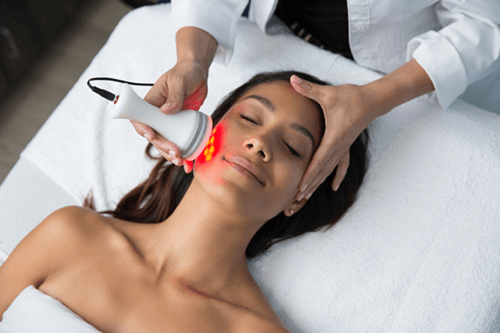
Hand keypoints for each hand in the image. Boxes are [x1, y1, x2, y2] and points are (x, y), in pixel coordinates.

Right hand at [130, 60, 207, 172]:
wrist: (198, 74)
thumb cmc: (185, 72)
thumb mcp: (179, 80)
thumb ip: (174, 95)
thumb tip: (166, 111)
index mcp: (150, 103)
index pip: (139, 118)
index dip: (143, 130)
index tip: (151, 136)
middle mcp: (157, 115)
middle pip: (154, 136)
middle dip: (162, 146)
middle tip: (175, 152)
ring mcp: (168, 122)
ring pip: (165, 142)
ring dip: (170, 154)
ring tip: (180, 161)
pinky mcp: (180, 127)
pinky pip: (180, 142)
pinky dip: (184, 154)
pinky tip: (188, 164)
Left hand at [290, 75, 378, 201]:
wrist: (373, 100)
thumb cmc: (351, 97)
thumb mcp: (328, 93)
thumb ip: (308, 88)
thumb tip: (292, 79)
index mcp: (334, 138)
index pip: (318, 161)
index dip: (308, 175)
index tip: (300, 188)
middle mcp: (339, 147)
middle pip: (322, 171)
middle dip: (309, 186)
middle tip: (296, 200)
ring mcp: (343, 148)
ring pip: (328, 171)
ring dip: (317, 184)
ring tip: (305, 197)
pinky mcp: (345, 146)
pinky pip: (339, 165)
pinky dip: (336, 176)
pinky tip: (334, 187)